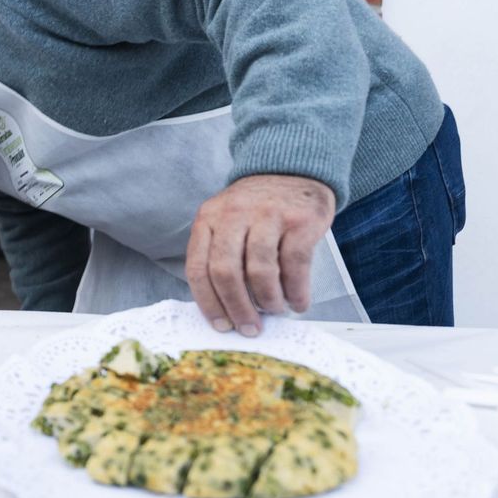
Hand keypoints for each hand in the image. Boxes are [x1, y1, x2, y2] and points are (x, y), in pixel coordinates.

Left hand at [184, 174, 335, 335]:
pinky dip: (296, 292)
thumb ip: (221, 255)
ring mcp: (268, 215)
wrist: (293, 169)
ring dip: (268, 301)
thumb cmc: (257, 208)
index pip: (198, 267)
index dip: (208, 302)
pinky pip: (295, 266)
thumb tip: (226, 310)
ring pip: (260, 271)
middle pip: (226, 272)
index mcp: (208, 218)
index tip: (220, 325)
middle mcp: (234, 214)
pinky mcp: (299, 221)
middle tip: (249, 328)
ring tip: (274, 311)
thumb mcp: (227, 220)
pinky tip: (297, 302)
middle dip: (237, 308)